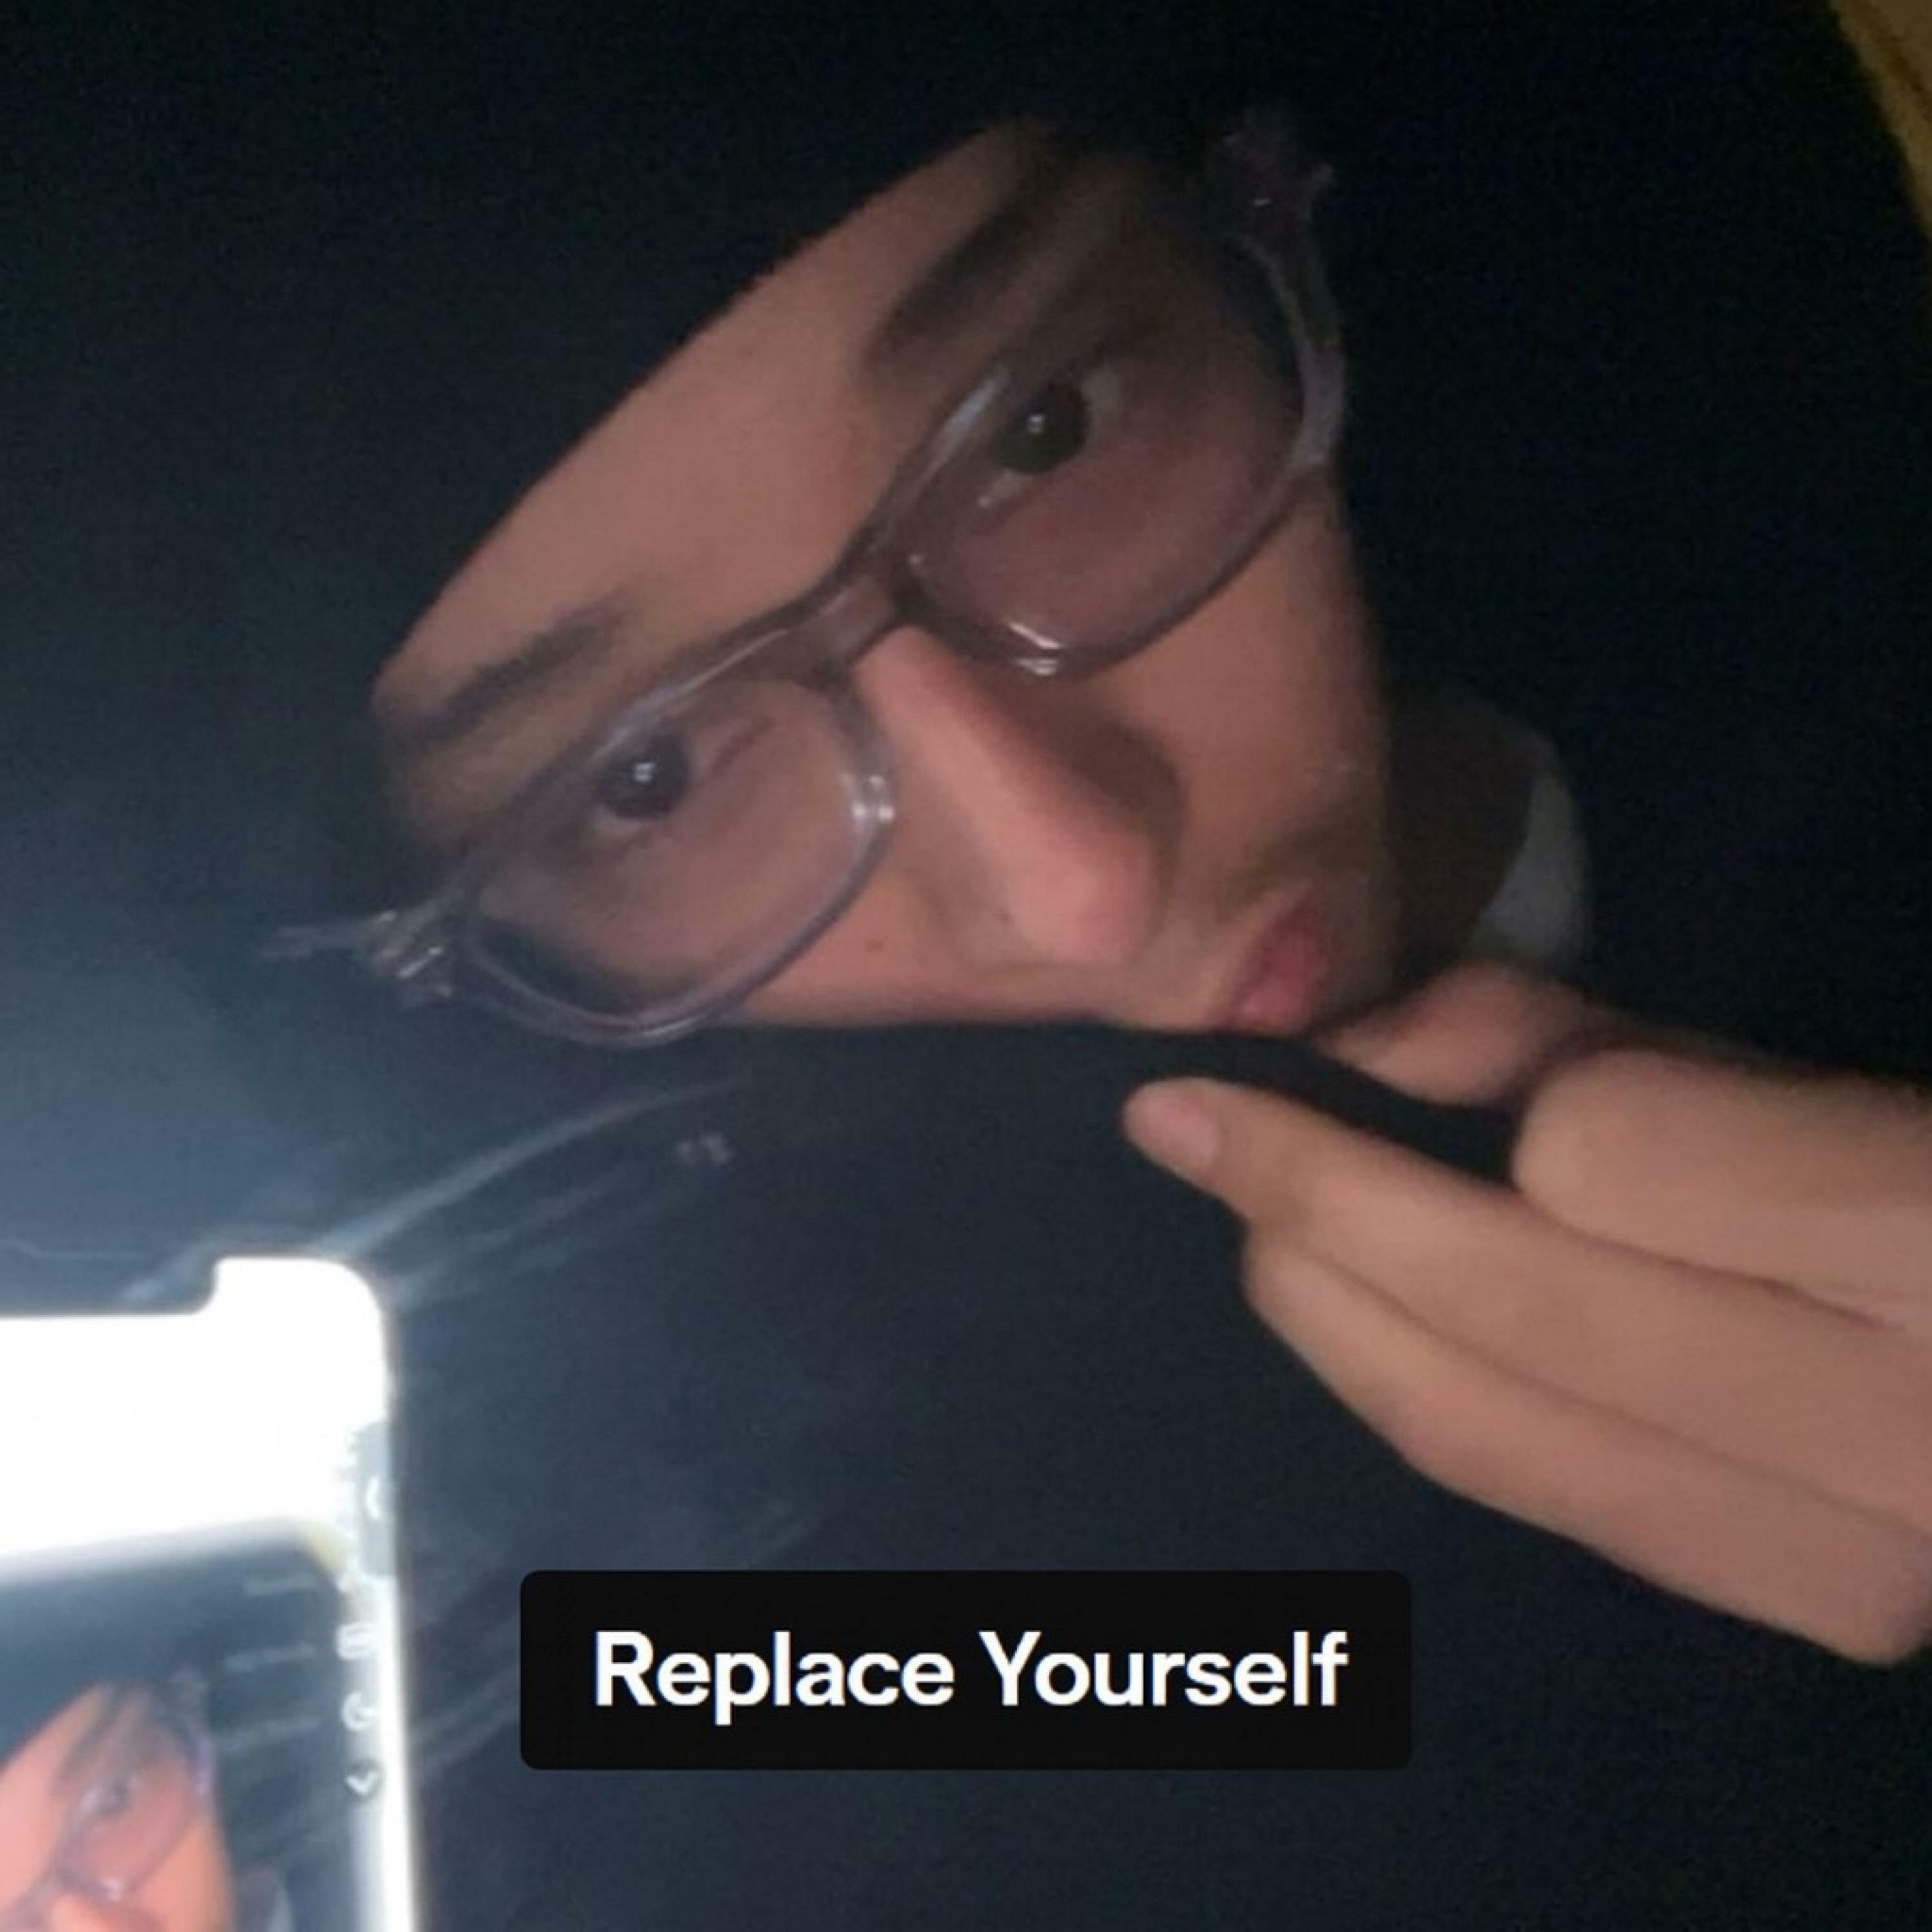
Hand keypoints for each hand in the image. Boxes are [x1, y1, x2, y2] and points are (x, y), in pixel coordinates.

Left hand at [1123, 963, 1931, 1660]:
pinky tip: (1357, 1319)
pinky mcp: (1800, 1607)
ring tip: (1253, 1221)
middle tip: (1187, 1128)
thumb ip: (1579, 1041)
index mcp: (1925, 1230)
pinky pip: (1534, 1492)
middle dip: (1310, 1205)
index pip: (1600, 1159)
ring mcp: (1850, 1558)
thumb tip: (1346, 1056)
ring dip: (1329, 1315)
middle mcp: (1898, 1431)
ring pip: (1491, 1434)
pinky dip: (1415, 1391)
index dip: (1445, 1095)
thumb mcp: (1781, 1062)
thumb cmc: (1927, 1172)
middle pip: (1514, 1314)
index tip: (1315, 1057)